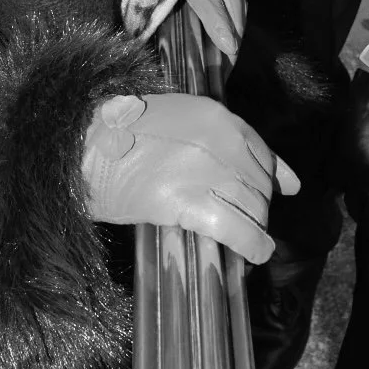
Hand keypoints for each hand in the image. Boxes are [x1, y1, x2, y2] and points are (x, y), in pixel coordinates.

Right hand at [82, 92, 299, 263]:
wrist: (83, 145)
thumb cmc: (119, 133)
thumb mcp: (175, 119)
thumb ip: (209, 136)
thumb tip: (238, 168)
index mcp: (215, 115)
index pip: (260, 150)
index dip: (272, 174)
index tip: (285, 188)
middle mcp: (221, 140)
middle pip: (258, 182)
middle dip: (257, 204)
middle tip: (248, 220)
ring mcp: (208, 170)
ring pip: (253, 207)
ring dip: (255, 226)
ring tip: (253, 240)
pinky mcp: (191, 202)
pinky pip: (238, 230)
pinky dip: (253, 245)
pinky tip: (257, 253)